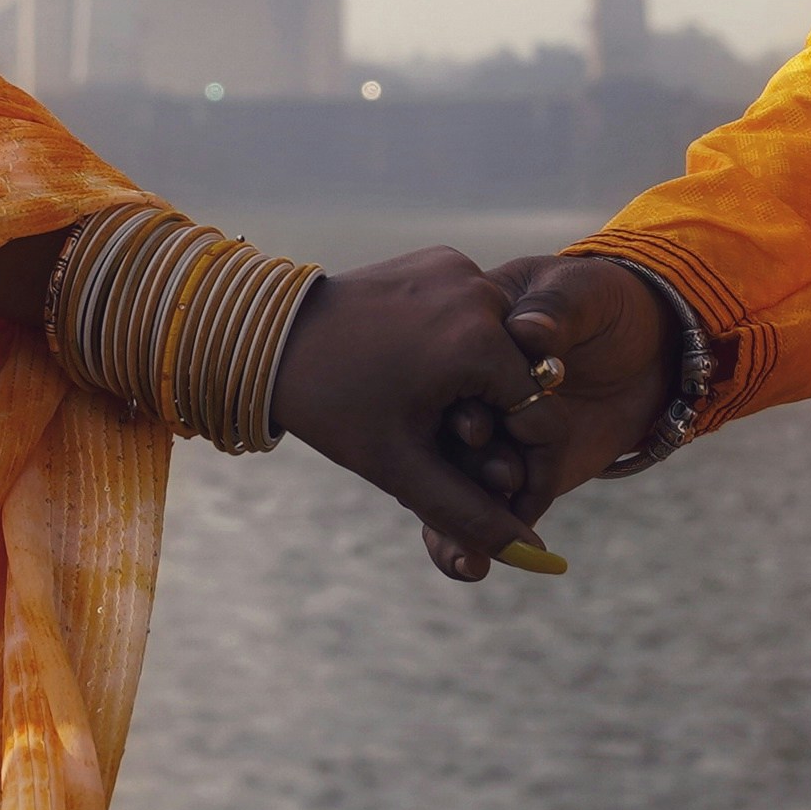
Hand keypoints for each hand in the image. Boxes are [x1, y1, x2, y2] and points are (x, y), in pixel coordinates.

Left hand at [268, 249, 561, 579]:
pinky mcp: (441, 256)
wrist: (269, 338)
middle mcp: (480, 292)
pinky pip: (473, 309)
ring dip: (481, 380)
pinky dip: (461, 341)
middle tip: (461, 450)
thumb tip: (531, 553)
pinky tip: (424, 366)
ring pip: (501, 342)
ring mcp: (460, 267)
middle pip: (522, 378)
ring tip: (439, 410)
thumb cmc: (335, 407)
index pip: (541, 417)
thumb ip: (472, 515)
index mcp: (478, 342)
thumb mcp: (404, 469)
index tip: (510, 491)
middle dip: (500, 422)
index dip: (530, 465)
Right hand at [414, 251, 669, 579]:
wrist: (649, 347)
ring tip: (468, 549)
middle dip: (462, 469)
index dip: (463, 405)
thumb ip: (559, 307)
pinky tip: (469, 569)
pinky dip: (481, 542)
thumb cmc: (608, 303)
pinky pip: (496, 512)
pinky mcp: (522, 473)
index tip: (477, 427)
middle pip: (449, 438)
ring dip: (460, 518)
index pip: (455, 377)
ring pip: (461, 483)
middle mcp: (471, 394)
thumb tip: (530, 330)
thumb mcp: (585, 291)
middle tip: (496, 477)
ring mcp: (495, 437)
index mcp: (470, 340)